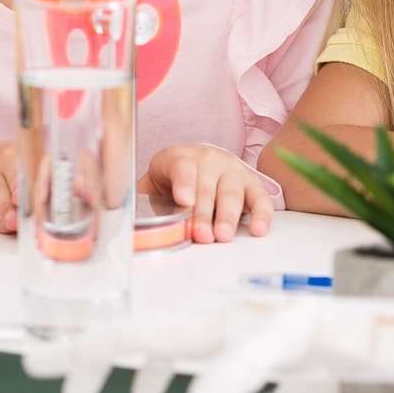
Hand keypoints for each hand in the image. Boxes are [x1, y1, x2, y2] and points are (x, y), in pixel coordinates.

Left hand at [140, 144, 273, 242]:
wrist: (194, 169)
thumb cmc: (171, 185)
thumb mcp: (150, 189)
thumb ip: (143, 204)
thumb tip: (132, 227)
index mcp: (179, 157)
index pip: (181, 167)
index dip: (183, 183)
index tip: (183, 199)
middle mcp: (208, 159)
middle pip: (207, 185)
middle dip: (203, 212)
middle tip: (201, 233)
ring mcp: (231, 169)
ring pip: (232, 192)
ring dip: (227, 215)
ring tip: (223, 235)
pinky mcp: (251, 183)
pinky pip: (260, 198)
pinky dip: (262, 214)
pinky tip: (258, 229)